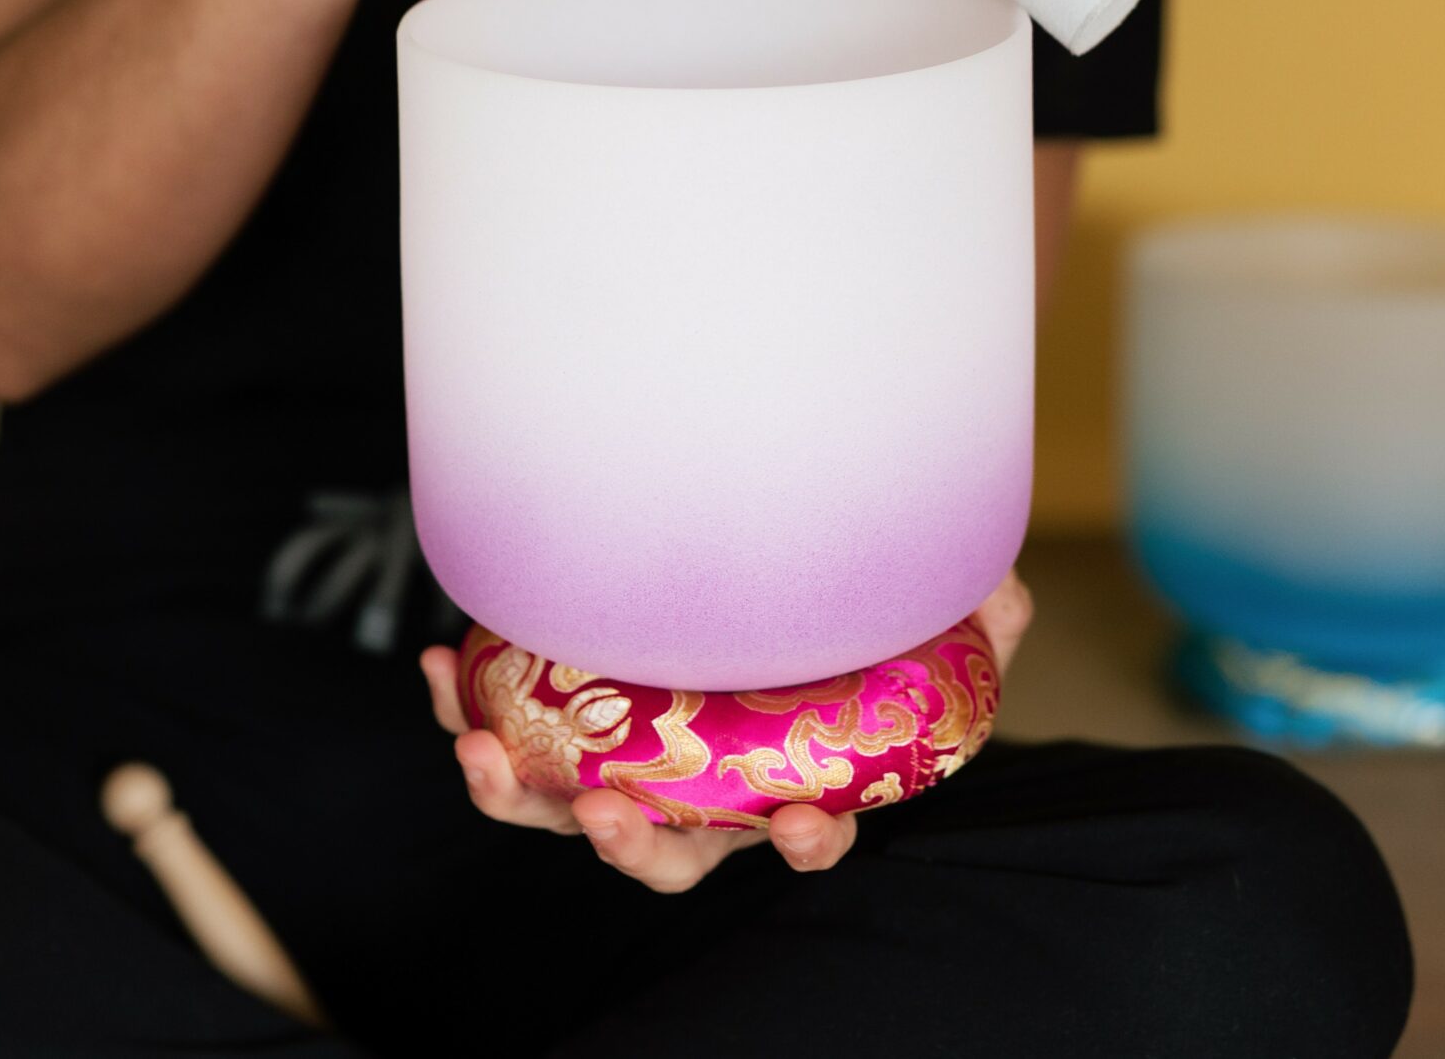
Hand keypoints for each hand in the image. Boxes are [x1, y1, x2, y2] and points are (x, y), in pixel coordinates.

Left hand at [417, 568, 1031, 894]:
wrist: (763, 595)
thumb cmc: (847, 634)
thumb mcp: (922, 625)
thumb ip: (969, 614)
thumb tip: (1002, 589)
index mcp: (793, 785)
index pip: (812, 837)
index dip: (809, 842)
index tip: (806, 826)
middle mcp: (704, 797)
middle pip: (667, 854)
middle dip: (630, 846)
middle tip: (602, 813)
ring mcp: (625, 765)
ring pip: (564, 810)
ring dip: (517, 794)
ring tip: (480, 751)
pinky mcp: (558, 721)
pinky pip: (507, 729)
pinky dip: (467, 705)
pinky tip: (442, 663)